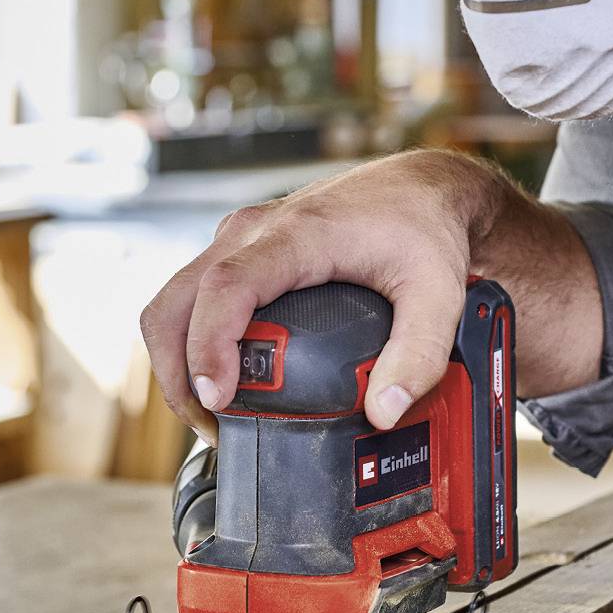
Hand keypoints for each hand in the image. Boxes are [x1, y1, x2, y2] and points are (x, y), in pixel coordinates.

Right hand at [139, 150, 506, 442]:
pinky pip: (194, 297)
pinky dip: (192, 342)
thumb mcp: (438, 293)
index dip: (208, 344)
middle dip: (177, 372)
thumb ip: (420, 354)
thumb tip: (385, 412)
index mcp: (296, 236)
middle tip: (213, 425)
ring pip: (174, 302)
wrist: (423, 187)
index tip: (217, 397)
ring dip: (178, 361)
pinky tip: (224, 379)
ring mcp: (242, 240)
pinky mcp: (244, 251)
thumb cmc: (425, 227)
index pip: (227, 287)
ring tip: (216, 415)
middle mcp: (253, 232)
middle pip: (175, 302)